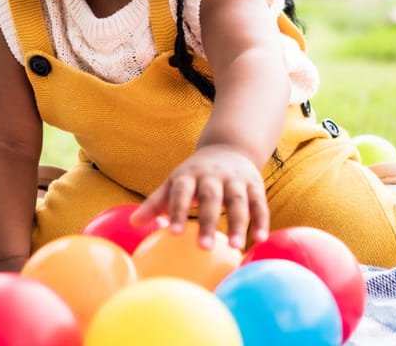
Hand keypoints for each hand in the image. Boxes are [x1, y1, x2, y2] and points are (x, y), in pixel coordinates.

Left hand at [130, 146, 268, 249]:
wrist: (229, 147)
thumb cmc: (194, 174)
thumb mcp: (174, 182)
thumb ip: (156, 202)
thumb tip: (134, 222)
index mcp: (189, 175)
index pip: (182, 192)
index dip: (178, 211)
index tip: (175, 233)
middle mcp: (213, 176)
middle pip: (211, 198)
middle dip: (207, 221)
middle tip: (203, 247)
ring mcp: (236, 179)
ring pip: (239, 201)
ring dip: (238, 224)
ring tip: (234, 248)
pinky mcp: (255, 185)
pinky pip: (259, 203)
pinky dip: (260, 221)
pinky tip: (259, 240)